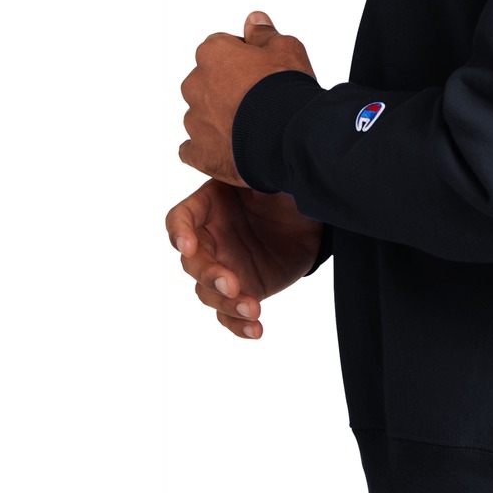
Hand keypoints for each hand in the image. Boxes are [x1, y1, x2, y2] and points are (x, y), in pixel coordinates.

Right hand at [165, 177, 325, 339]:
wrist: (313, 216)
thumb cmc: (286, 189)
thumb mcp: (272, 176)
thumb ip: (256, 175)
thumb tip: (257, 162)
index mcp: (209, 206)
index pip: (179, 220)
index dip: (179, 233)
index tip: (188, 246)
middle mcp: (210, 239)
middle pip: (192, 262)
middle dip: (208, 274)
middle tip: (232, 282)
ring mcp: (224, 266)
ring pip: (208, 292)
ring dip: (227, 303)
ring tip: (253, 308)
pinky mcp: (243, 289)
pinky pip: (230, 313)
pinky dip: (238, 326)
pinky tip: (256, 330)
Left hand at [178, 9, 313, 184]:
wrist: (289, 136)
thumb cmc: (286, 89)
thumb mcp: (286, 48)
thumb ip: (264, 33)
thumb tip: (254, 20)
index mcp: (212, 54)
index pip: (220, 48)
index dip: (243, 59)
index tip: (261, 71)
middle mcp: (196, 84)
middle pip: (207, 82)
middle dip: (227, 90)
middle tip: (257, 102)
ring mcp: (195, 121)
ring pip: (201, 116)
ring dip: (219, 120)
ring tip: (251, 130)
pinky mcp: (200, 152)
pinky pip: (194, 150)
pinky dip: (210, 150)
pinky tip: (231, 151)